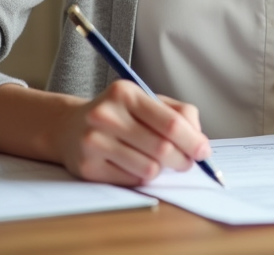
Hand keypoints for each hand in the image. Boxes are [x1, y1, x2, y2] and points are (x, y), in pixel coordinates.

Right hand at [53, 80, 211, 185]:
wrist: (70, 127)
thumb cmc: (119, 114)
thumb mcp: (147, 101)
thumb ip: (179, 113)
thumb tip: (200, 142)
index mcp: (125, 93)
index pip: (170, 123)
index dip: (193, 141)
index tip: (204, 151)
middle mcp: (106, 115)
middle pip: (162, 148)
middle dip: (182, 160)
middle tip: (186, 162)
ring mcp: (93, 142)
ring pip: (149, 169)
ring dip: (161, 169)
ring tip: (156, 160)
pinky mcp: (88, 167)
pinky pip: (132, 180)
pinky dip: (141, 176)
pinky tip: (134, 164)